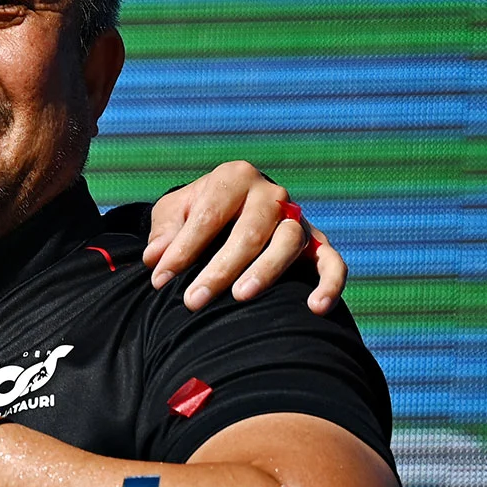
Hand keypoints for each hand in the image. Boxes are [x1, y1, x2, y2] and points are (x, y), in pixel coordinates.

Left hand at [143, 161, 344, 314]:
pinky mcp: (316, 243)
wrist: (229, 210)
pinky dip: (330, 283)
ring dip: (266, 271)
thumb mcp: (173, 213)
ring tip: (241, 296)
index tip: (160, 279)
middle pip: (249, 232)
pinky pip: (332, 262)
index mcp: (233, 178)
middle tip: (192, 301)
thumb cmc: (195, 213)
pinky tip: (315, 308)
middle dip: (219, 269)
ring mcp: (297, 217)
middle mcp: (270, 194)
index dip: (182, 250)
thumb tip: (154, 257)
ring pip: (289, 242)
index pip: (208, 217)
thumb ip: (164, 232)